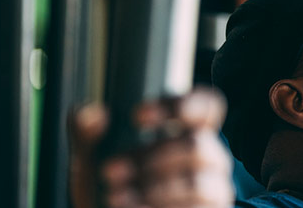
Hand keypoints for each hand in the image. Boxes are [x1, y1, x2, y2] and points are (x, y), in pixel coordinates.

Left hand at [69, 89, 233, 207]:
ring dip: (152, 189)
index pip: (207, 106)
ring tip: (115, 197)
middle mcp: (209, 159)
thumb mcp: (91, 165)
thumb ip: (87, 137)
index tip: (137, 117)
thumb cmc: (111, 195)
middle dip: (149, 157)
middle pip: (197, 144)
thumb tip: (91, 113)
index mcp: (188, 134)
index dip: (181, 104)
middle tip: (109, 170)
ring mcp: (215, 190)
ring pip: (195, 182)